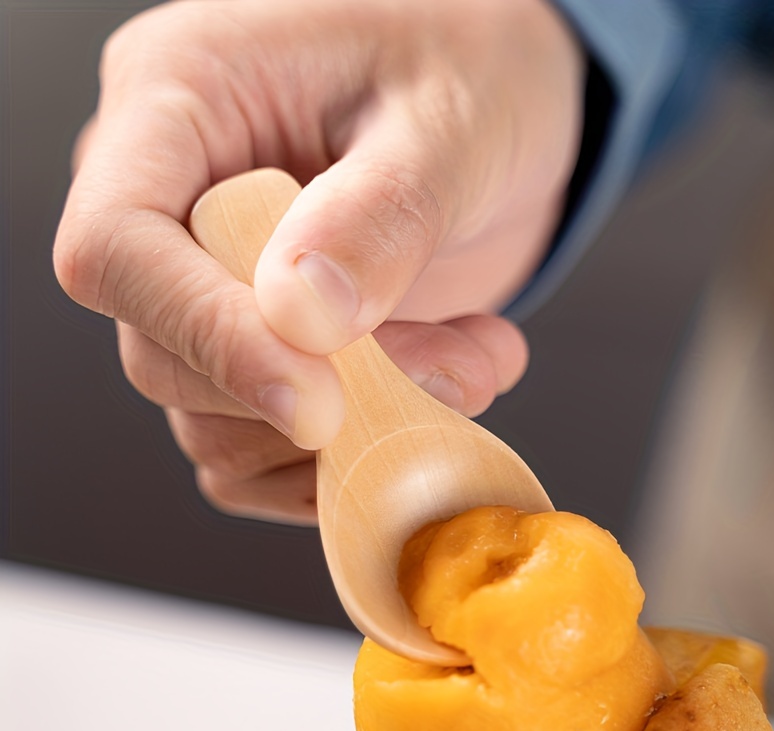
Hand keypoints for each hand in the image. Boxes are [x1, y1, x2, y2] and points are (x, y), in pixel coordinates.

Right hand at [54, 0, 583, 522]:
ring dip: (355, 431)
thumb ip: (379, 215)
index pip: (117, 248)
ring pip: (218, 424)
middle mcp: (174, 208)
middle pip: (165, 355)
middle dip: (317, 395)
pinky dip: (349, 457)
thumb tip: (302, 320)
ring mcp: (210, 291)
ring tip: (471, 363)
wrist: (497, 110)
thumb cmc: (468, 71)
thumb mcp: (448, 121)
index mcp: (180, 103)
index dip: (206, 335)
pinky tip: (435, 394)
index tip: (319, 400)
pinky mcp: (258, 352)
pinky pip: (260, 452)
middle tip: (457, 370)